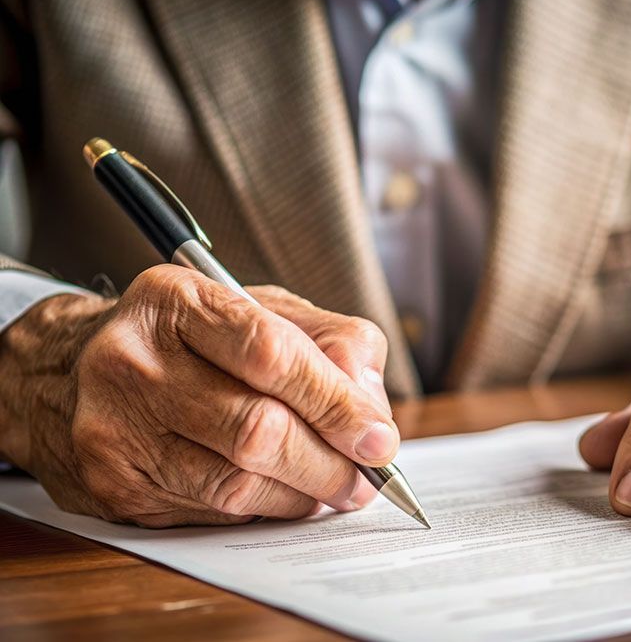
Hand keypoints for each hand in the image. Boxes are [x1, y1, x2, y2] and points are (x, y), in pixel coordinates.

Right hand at [0, 266, 394, 526]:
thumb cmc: (189, 340)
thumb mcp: (260, 310)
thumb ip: (329, 341)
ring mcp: (115, 429)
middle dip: (329, 463)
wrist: (67, 374)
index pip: (270, 354)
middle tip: (367, 477)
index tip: (379, 437)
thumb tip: (370, 407)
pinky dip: (264, 510)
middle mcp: (133, 362)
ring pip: (236, 484)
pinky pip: (211, 513)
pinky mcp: (113, 487)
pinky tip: (282, 495)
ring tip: (333, 488)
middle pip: (256, 429)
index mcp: (175, 301)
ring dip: (303, 495)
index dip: (335, 402)